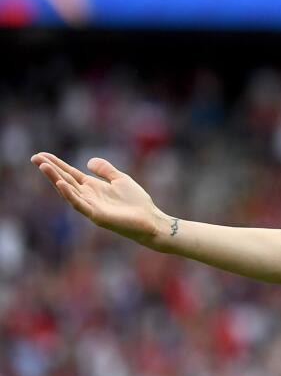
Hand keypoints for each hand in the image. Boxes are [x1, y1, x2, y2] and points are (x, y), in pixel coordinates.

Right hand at [31, 152, 166, 246]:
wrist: (150, 220)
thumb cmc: (136, 202)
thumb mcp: (120, 179)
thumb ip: (105, 170)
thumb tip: (88, 161)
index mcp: (93, 187)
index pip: (70, 174)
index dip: (56, 164)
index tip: (41, 155)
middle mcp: (88, 196)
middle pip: (65, 180)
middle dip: (50, 169)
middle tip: (34, 158)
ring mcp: (90, 206)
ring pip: (69, 191)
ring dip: (55, 179)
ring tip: (43, 166)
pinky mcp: (96, 216)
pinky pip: (79, 204)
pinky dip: (70, 194)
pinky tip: (61, 184)